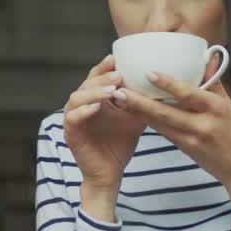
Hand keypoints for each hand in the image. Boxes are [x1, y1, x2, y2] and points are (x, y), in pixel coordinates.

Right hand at [62, 55, 148, 205]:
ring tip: (112, 90)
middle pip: (86, 83)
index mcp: (95, 99)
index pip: (96, 77)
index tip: (117, 58)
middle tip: (118, 74)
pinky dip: (83, 111)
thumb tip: (160, 85)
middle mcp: (82, 105)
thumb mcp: (135, 119)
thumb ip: (141, 102)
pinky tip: (97, 108)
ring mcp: (74, 118)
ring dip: (93, 92)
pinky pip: (72, 117)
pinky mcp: (71, 133)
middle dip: (101, 77)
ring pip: (77, 97)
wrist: (111, 172)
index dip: (104, 67)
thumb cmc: (120, 144)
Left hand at [118, 53, 230, 189]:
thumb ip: (214, 82)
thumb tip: (207, 56)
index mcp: (216, 108)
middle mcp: (203, 124)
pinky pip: (162, 132)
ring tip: (118, 98)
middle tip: (118, 89)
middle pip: (166, 111)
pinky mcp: (184, 149)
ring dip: (137, 111)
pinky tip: (132, 111)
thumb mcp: (229, 105)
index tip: (147, 73)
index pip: (188, 93)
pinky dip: (147, 121)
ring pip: (159, 123)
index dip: (167, 84)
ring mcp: (192, 139)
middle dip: (140, 101)